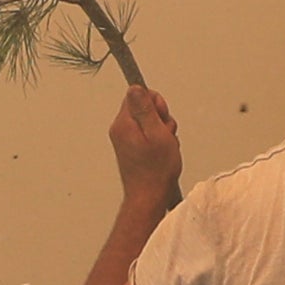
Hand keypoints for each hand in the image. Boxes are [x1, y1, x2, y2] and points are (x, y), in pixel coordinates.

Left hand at [107, 84, 181, 205]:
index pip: (138, 94)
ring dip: (161, 131)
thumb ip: (146, 108)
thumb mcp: (157, 133)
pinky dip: (158, 140)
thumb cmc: (155, 171)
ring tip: (163, 147)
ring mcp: (125, 139)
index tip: (161, 119)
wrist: (149, 196)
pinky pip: (147, 133)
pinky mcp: (130, 147)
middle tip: (164, 135)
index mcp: (124, 123)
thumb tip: (135, 87)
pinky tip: (161, 153)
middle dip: (160, 118)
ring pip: (148, 121)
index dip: (156, 104)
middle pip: (143, 107)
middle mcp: (120, 129)